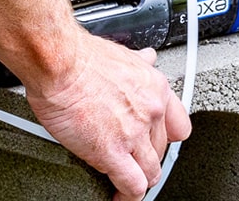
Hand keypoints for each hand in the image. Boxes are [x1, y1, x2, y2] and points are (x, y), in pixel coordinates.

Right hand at [26, 33, 190, 199]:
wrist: (59, 62)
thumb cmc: (80, 56)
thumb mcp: (121, 53)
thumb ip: (138, 62)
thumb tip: (146, 57)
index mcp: (154, 88)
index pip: (179, 125)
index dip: (166, 139)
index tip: (156, 144)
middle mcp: (150, 111)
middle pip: (162, 150)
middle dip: (146, 158)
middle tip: (131, 160)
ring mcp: (134, 134)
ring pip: (151, 171)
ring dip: (140, 179)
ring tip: (126, 183)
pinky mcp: (112, 152)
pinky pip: (132, 185)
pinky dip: (129, 196)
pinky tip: (119, 196)